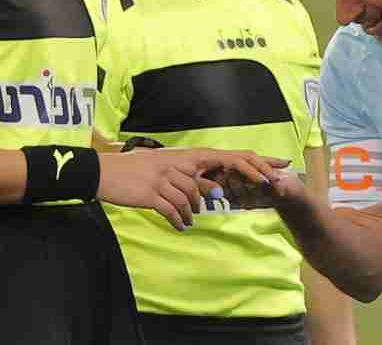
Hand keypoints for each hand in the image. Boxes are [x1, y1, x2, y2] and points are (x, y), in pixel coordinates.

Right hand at [98, 148, 287, 230]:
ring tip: (185, 219)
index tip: (275, 168)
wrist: (105, 173)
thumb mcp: (168, 170)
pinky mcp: (153, 193)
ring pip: (195, 198)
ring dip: (193, 212)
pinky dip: (179, 220)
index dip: (253, 162)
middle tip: (266, 186)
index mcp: (186, 157)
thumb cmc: (137, 172)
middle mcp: (181, 164)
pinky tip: (179, 226)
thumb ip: (192, 179)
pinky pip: (174, 211)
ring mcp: (167, 177)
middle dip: (249, 175)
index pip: (227, 156)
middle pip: (221, 170)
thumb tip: (215, 192)